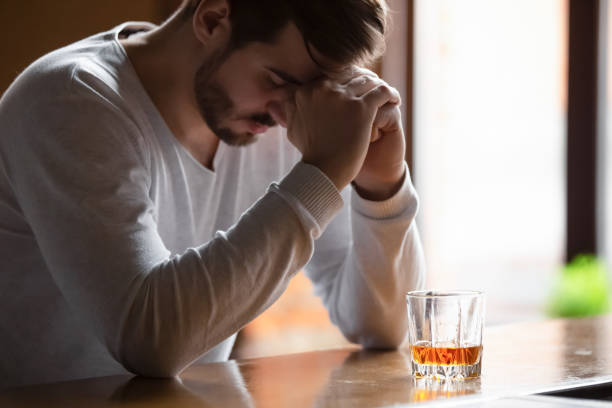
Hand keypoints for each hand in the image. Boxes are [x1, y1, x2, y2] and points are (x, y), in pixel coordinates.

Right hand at [271, 69, 399, 191]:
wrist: (324, 171)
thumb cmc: (310, 152)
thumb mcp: (292, 127)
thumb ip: (287, 108)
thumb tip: (272, 99)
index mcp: (307, 90)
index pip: (334, 74)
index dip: (347, 78)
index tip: (356, 87)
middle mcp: (324, 88)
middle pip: (352, 74)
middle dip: (364, 80)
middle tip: (374, 88)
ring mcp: (343, 97)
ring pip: (369, 81)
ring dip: (378, 86)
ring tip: (386, 95)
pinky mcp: (362, 109)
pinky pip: (382, 92)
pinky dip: (390, 94)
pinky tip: (395, 100)